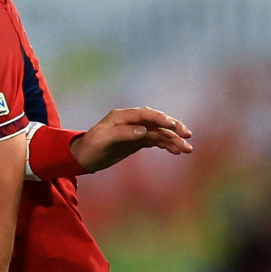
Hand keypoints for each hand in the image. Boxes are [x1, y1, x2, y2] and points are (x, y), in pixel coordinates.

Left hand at [69, 108, 192, 173]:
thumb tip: (143, 131)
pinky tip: (177, 151)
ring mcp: (135, 131)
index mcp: (122, 116)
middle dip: (173, 128)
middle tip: (187, 135)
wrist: (83, 157)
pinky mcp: (137, 141)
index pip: (145, 114)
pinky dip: (166, 145)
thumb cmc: (91, 147)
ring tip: (187, 149)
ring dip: (173, 140)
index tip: (171, 124)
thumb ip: (123, 134)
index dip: (159, 118)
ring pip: (158, 133)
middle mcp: (131, 121)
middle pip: (156, 121)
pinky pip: (155, 141)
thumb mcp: (104, 140)